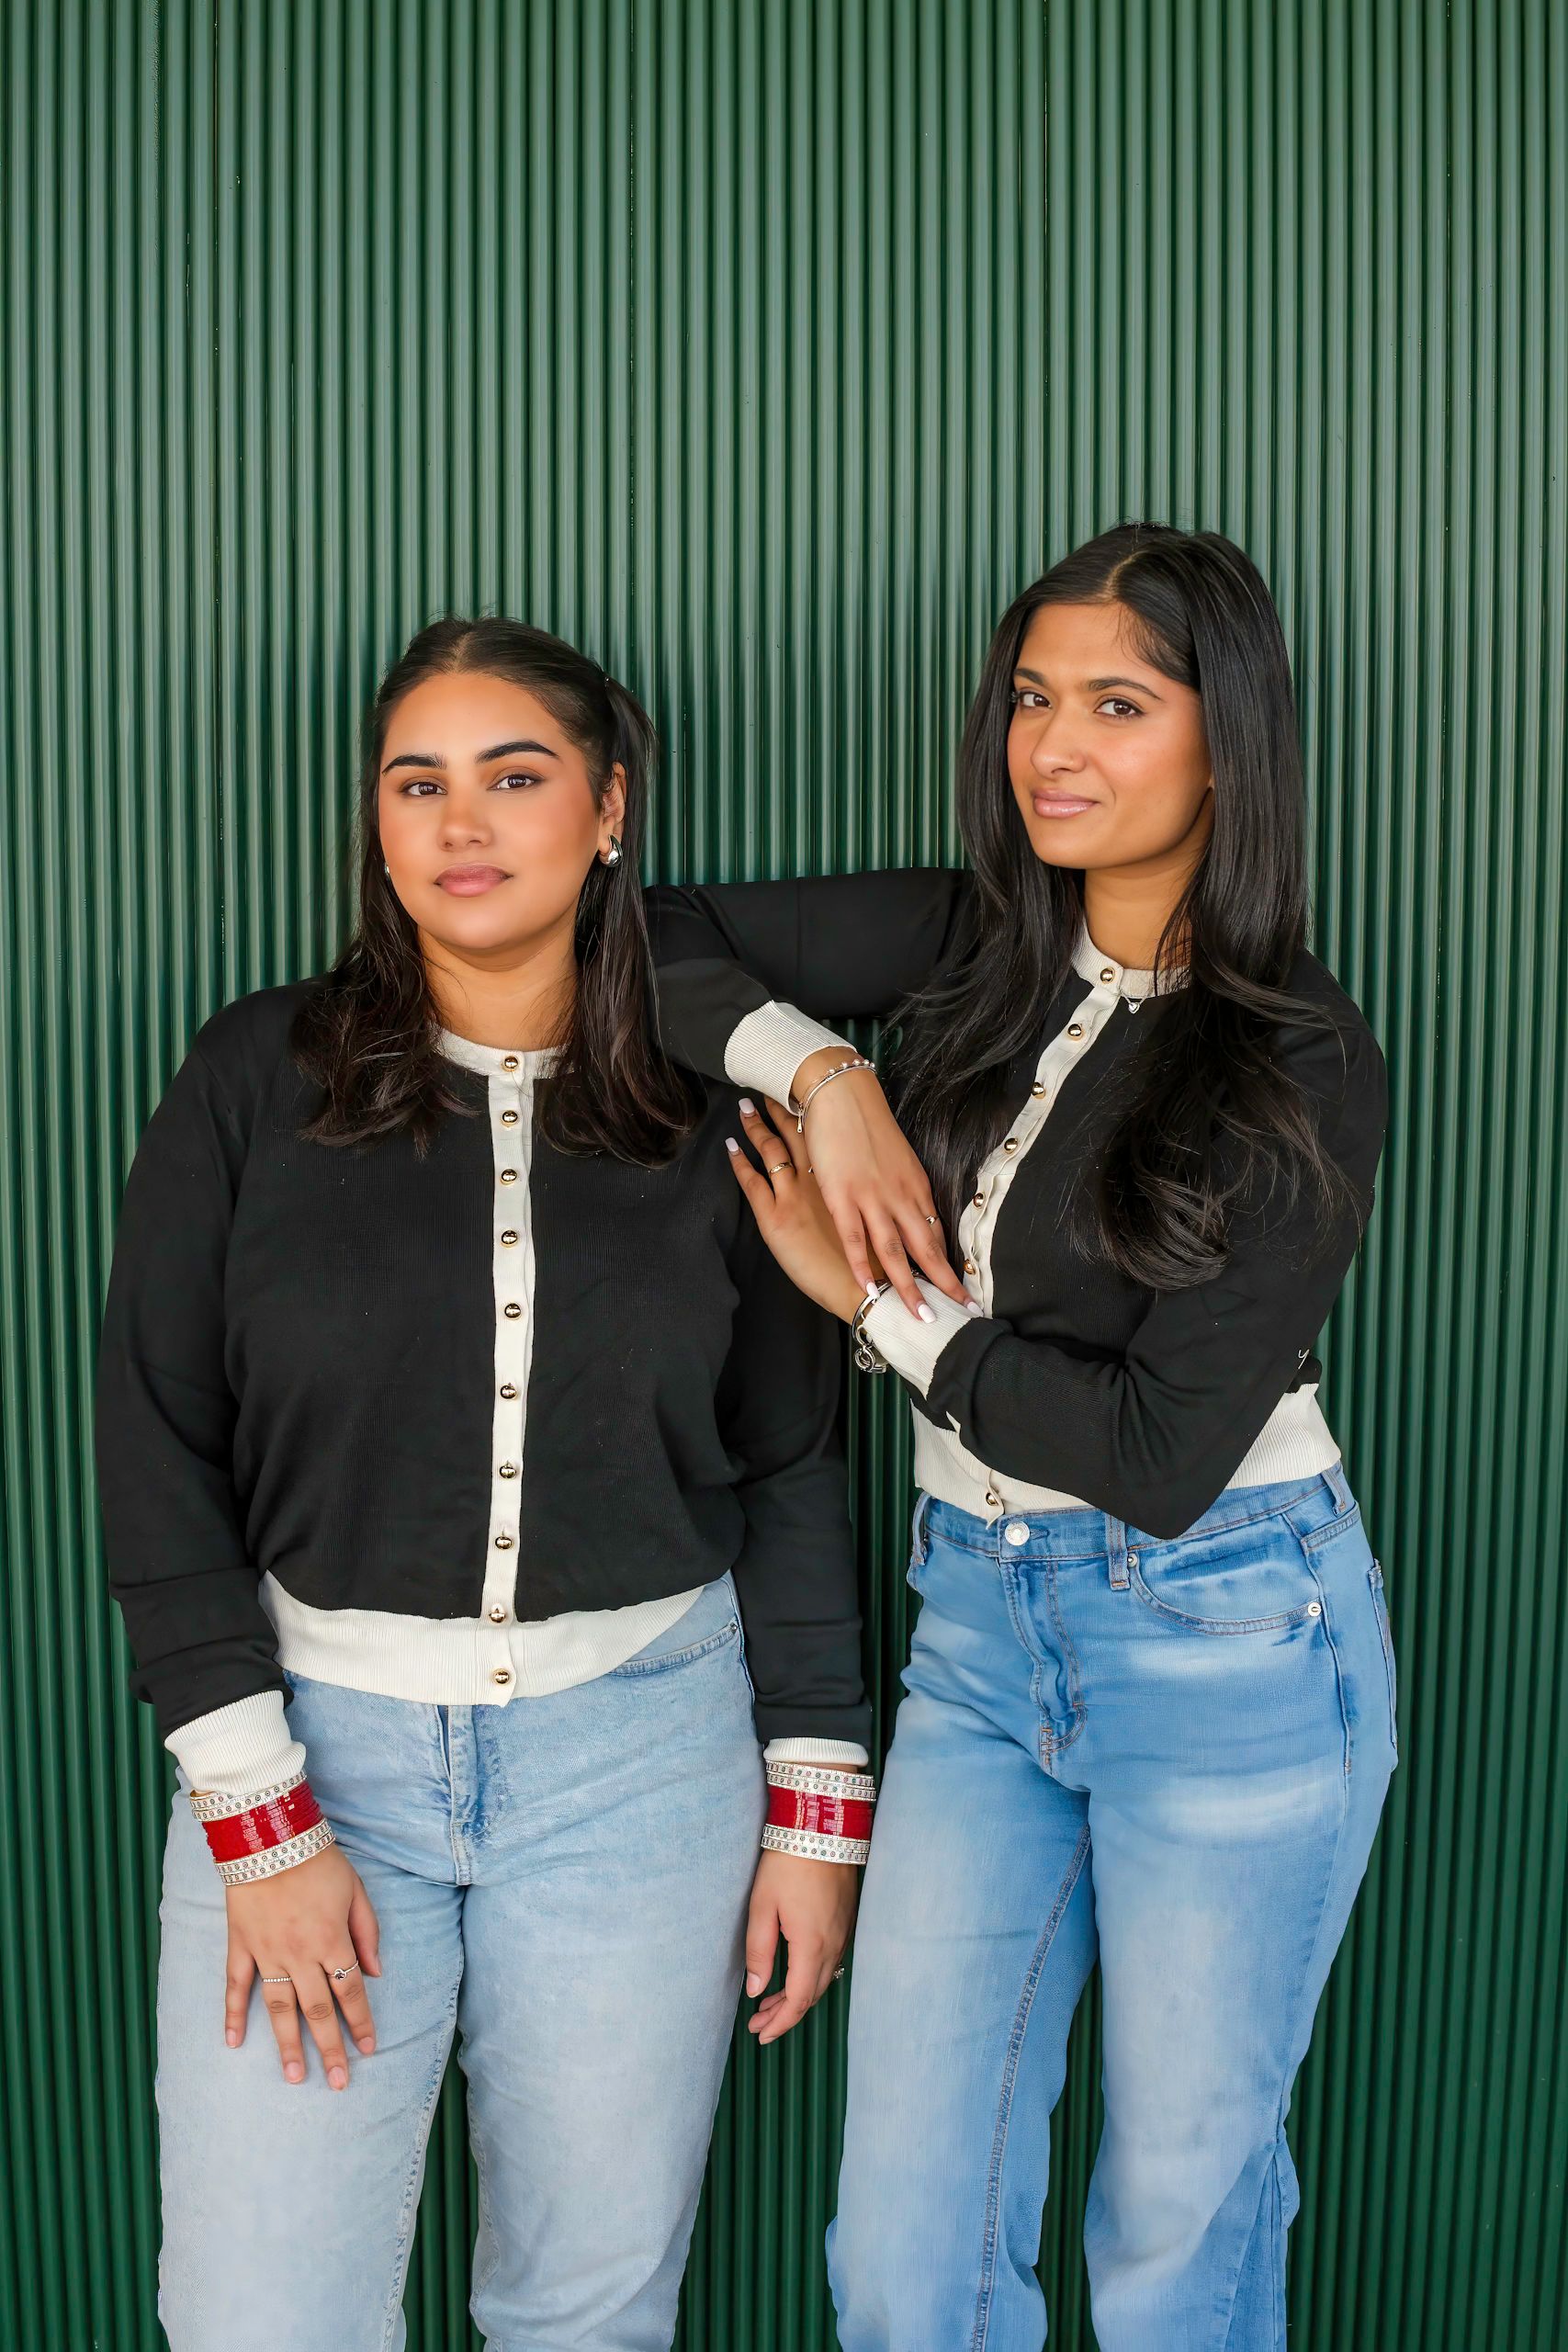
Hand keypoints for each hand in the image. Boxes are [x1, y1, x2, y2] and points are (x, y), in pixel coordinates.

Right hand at [224, 1841, 381, 2088]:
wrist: (269, 1837)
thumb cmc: (318, 1861)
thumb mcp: (356, 1890)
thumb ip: (367, 1932)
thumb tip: (377, 1973)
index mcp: (331, 1940)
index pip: (350, 1991)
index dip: (361, 2023)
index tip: (368, 2050)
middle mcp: (300, 1954)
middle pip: (318, 2010)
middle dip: (330, 2049)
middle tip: (338, 2083)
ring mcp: (267, 1953)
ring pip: (278, 2008)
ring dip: (287, 2045)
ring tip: (294, 2078)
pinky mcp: (240, 1945)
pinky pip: (236, 1986)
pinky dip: (232, 2015)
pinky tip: (233, 2042)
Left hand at [726, 1097, 870, 1323]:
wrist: (869, 1289)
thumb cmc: (880, 1262)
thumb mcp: (880, 1219)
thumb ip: (866, 1197)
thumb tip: (861, 1181)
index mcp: (845, 1177)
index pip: (821, 1133)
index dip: (808, 1111)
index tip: (800, 1093)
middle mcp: (820, 1177)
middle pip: (795, 1132)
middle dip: (779, 1108)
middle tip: (767, 1087)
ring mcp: (795, 1195)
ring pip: (771, 1150)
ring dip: (756, 1127)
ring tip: (745, 1108)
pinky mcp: (775, 1217)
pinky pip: (752, 1181)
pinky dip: (739, 1162)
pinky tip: (730, 1147)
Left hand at [744, 1848, 858, 2043]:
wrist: (822, 1830)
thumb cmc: (787, 1865)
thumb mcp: (762, 1907)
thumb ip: (758, 1952)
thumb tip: (755, 1990)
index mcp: (811, 1947)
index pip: (798, 2001)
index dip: (780, 2023)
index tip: (761, 2035)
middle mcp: (833, 1946)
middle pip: (811, 1996)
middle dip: (785, 2015)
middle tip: (758, 2024)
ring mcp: (843, 1934)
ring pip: (822, 1980)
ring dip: (797, 1997)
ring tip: (768, 2004)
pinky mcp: (845, 1922)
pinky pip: (830, 1963)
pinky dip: (810, 1978)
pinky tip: (793, 1976)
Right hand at [789, 1048, 971, 1318]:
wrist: (841, 1094)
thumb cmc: (866, 1125)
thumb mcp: (897, 1159)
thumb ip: (904, 1189)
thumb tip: (910, 1215)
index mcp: (916, 1187)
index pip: (936, 1234)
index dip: (949, 1266)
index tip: (963, 1291)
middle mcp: (902, 1196)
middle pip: (928, 1249)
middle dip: (947, 1286)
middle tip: (964, 1315)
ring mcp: (873, 1198)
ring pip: (897, 1252)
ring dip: (910, 1288)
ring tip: (923, 1318)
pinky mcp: (843, 1196)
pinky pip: (855, 1238)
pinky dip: (863, 1266)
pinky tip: (870, 1290)